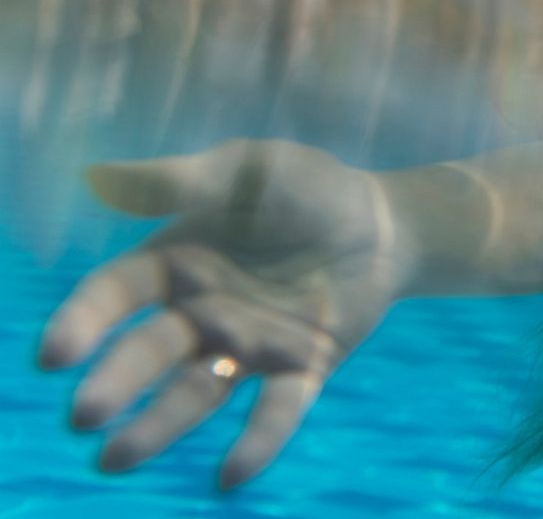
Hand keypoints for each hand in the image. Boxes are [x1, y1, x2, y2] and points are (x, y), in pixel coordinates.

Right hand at [39, 140, 412, 488]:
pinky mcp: (301, 366)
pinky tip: (233, 475)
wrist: (383, 219)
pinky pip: (277, 408)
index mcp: (176, 263)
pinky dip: (258, 441)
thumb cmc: (306, 188)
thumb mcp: (251, 170)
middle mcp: (202, 313)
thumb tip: (109, 175)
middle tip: (86, 415)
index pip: (115, 295)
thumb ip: (188, 181)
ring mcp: (249, 344)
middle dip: (116, 383)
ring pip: (198, 390)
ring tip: (117, 458)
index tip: (57, 354)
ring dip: (159, 425)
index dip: (84, 321)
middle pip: (149, 352)